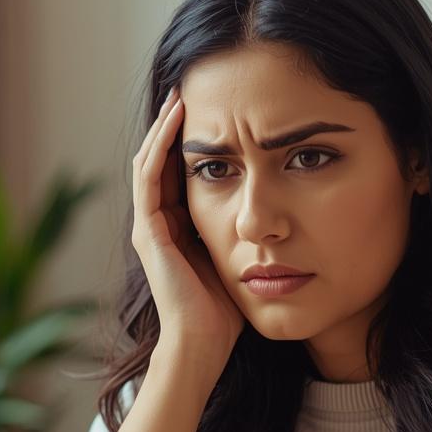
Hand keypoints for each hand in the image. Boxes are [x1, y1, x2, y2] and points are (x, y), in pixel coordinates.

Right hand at [131, 85, 245, 370]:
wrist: (203, 344)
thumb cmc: (227, 314)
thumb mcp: (242, 260)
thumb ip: (250, 235)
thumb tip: (283, 214)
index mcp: (177, 228)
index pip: (181, 171)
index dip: (198, 139)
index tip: (220, 109)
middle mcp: (157, 222)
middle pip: (162, 159)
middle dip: (176, 125)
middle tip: (196, 87)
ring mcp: (147, 224)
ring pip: (151, 159)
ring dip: (166, 124)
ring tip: (184, 91)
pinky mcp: (147, 228)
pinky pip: (149, 174)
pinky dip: (162, 143)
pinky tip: (179, 117)